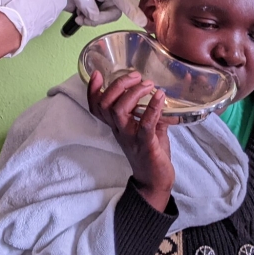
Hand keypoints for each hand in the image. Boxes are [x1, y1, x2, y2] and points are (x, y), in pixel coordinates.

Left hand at [61, 0, 147, 27]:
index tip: (141, 21)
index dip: (133, 9)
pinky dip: (89, 21)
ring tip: (79, 15)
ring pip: (107, 18)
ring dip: (93, 20)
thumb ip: (87, 2)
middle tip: (88, 18)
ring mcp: (104, 3)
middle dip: (102, 18)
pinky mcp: (98, 10)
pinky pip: (99, 20)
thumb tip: (94, 15)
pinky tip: (78, 16)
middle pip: (117, 11)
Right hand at [87, 70, 176, 210]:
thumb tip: (161, 92)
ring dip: (133, 93)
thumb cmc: (150, 152)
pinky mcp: (144, 144)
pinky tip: (160, 96)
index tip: (97, 74)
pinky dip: (152, 108)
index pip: (96, 106)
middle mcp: (119, 130)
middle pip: (105, 104)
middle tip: (136, 76)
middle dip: (118, 85)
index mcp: (116, 125)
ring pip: (119, 111)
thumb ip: (150, 111)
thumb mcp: (147, 128)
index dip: (92, 90)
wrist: (155, 180)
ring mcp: (130, 137)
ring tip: (148, 84)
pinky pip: (145, 124)